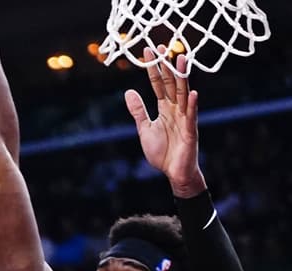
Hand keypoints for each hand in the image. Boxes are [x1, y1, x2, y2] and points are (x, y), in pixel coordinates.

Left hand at [124, 48, 205, 197]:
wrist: (173, 173)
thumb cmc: (162, 152)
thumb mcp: (145, 129)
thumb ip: (138, 111)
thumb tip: (128, 92)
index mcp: (164, 109)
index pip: (158, 85)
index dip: (153, 70)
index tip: (148, 52)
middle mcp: (176, 109)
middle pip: (171, 84)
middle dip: (167, 66)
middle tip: (163, 47)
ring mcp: (185, 119)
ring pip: (183, 94)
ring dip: (182, 77)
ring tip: (181, 59)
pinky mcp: (191, 131)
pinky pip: (191, 116)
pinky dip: (192, 105)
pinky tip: (192, 93)